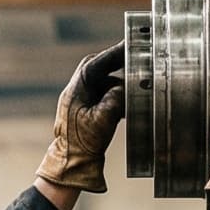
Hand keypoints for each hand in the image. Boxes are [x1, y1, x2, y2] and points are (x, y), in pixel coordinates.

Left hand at [37, 41, 126, 194]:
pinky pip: (105, 96)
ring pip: (104, 82)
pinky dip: (118, 97)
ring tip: (137, 89)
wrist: (71, 165)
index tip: (131, 43)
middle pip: (100, 68)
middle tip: (136, 60)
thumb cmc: (82, 144)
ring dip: (120, 85)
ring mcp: (82, 100)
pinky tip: (129, 106)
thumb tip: (125, 88)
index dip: (115, 52)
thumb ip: (115, 100)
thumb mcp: (102, 120)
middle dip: (118, 64)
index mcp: (77, 88)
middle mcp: (78, 90)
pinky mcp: (87, 110)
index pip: (98, 62)